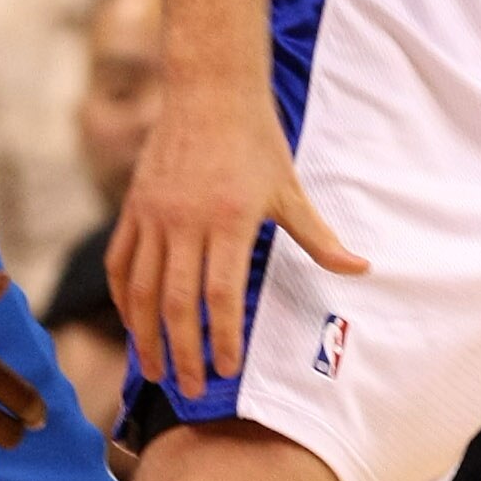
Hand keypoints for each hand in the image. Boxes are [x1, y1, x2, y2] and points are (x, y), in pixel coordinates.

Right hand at [109, 80, 366, 400]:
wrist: (210, 90)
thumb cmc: (256, 141)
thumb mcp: (291, 189)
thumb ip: (319, 237)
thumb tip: (361, 268)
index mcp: (228, 220)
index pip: (221, 295)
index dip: (221, 337)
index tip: (224, 371)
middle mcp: (184, 221)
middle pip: (176, 302)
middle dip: (182, 352)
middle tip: (188, 389)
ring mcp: (153, 215)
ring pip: (140, 289)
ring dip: (145, 335)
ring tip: (152, 370)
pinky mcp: (134, 208)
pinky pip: (120, 263)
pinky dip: (123, 299)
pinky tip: (132, 324)